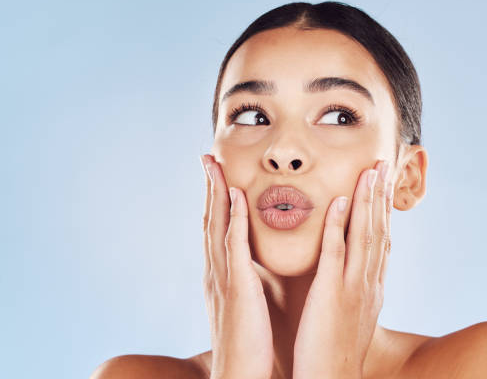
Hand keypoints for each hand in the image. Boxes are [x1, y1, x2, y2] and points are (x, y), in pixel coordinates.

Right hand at [200, 154, 273, 378]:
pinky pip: (234, 247)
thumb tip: (251, 267)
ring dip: (215, 192)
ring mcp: (223, 277)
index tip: (217, 174)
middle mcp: (216, 271)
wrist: (239, 375)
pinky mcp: (237, 287)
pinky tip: (236, 196)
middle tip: (207, 157)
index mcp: (221, 274)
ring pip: (217, 225)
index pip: (217, 229)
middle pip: (211, 219)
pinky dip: (233, 218)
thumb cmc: (248, 344)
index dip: (215, 200)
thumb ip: (245, 281)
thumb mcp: (244, 305)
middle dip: (209, 187)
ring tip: (214, 164)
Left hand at [292, 160, 392, 378]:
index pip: (381, 239)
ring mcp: (353, 287)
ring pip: (364, 234)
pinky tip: (339, 201)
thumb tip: (354, 273)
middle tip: (384, 164)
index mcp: (372, 286)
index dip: (384, 209)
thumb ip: (354, 289)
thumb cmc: (335, 350)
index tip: (384, 184)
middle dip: (381, 195)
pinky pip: (335, 253)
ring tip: (370, 171)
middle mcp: (369, 282)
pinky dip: (338, 224)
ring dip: (367, 200)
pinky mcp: (332, 294)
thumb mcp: (352, 315)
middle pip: (379, 230)